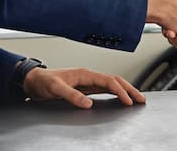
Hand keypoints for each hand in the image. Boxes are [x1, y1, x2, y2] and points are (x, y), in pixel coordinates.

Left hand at [22, 67, 144, 108]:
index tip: (128, 100)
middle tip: (142, 99)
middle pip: (115, 80)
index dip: (120, 90)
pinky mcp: (86, 88)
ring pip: (112, 84)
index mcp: (85, 74)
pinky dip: (117, 93)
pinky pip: (105, 89)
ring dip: (125, 90)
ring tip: (137, 98)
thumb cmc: (43, 82)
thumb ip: (72, 95)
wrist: (34, 81)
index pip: (108, 81)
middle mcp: (89, 76)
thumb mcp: (55, 89)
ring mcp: (88, 82)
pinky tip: (121, 98)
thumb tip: (88, 103)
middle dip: (130, 89)